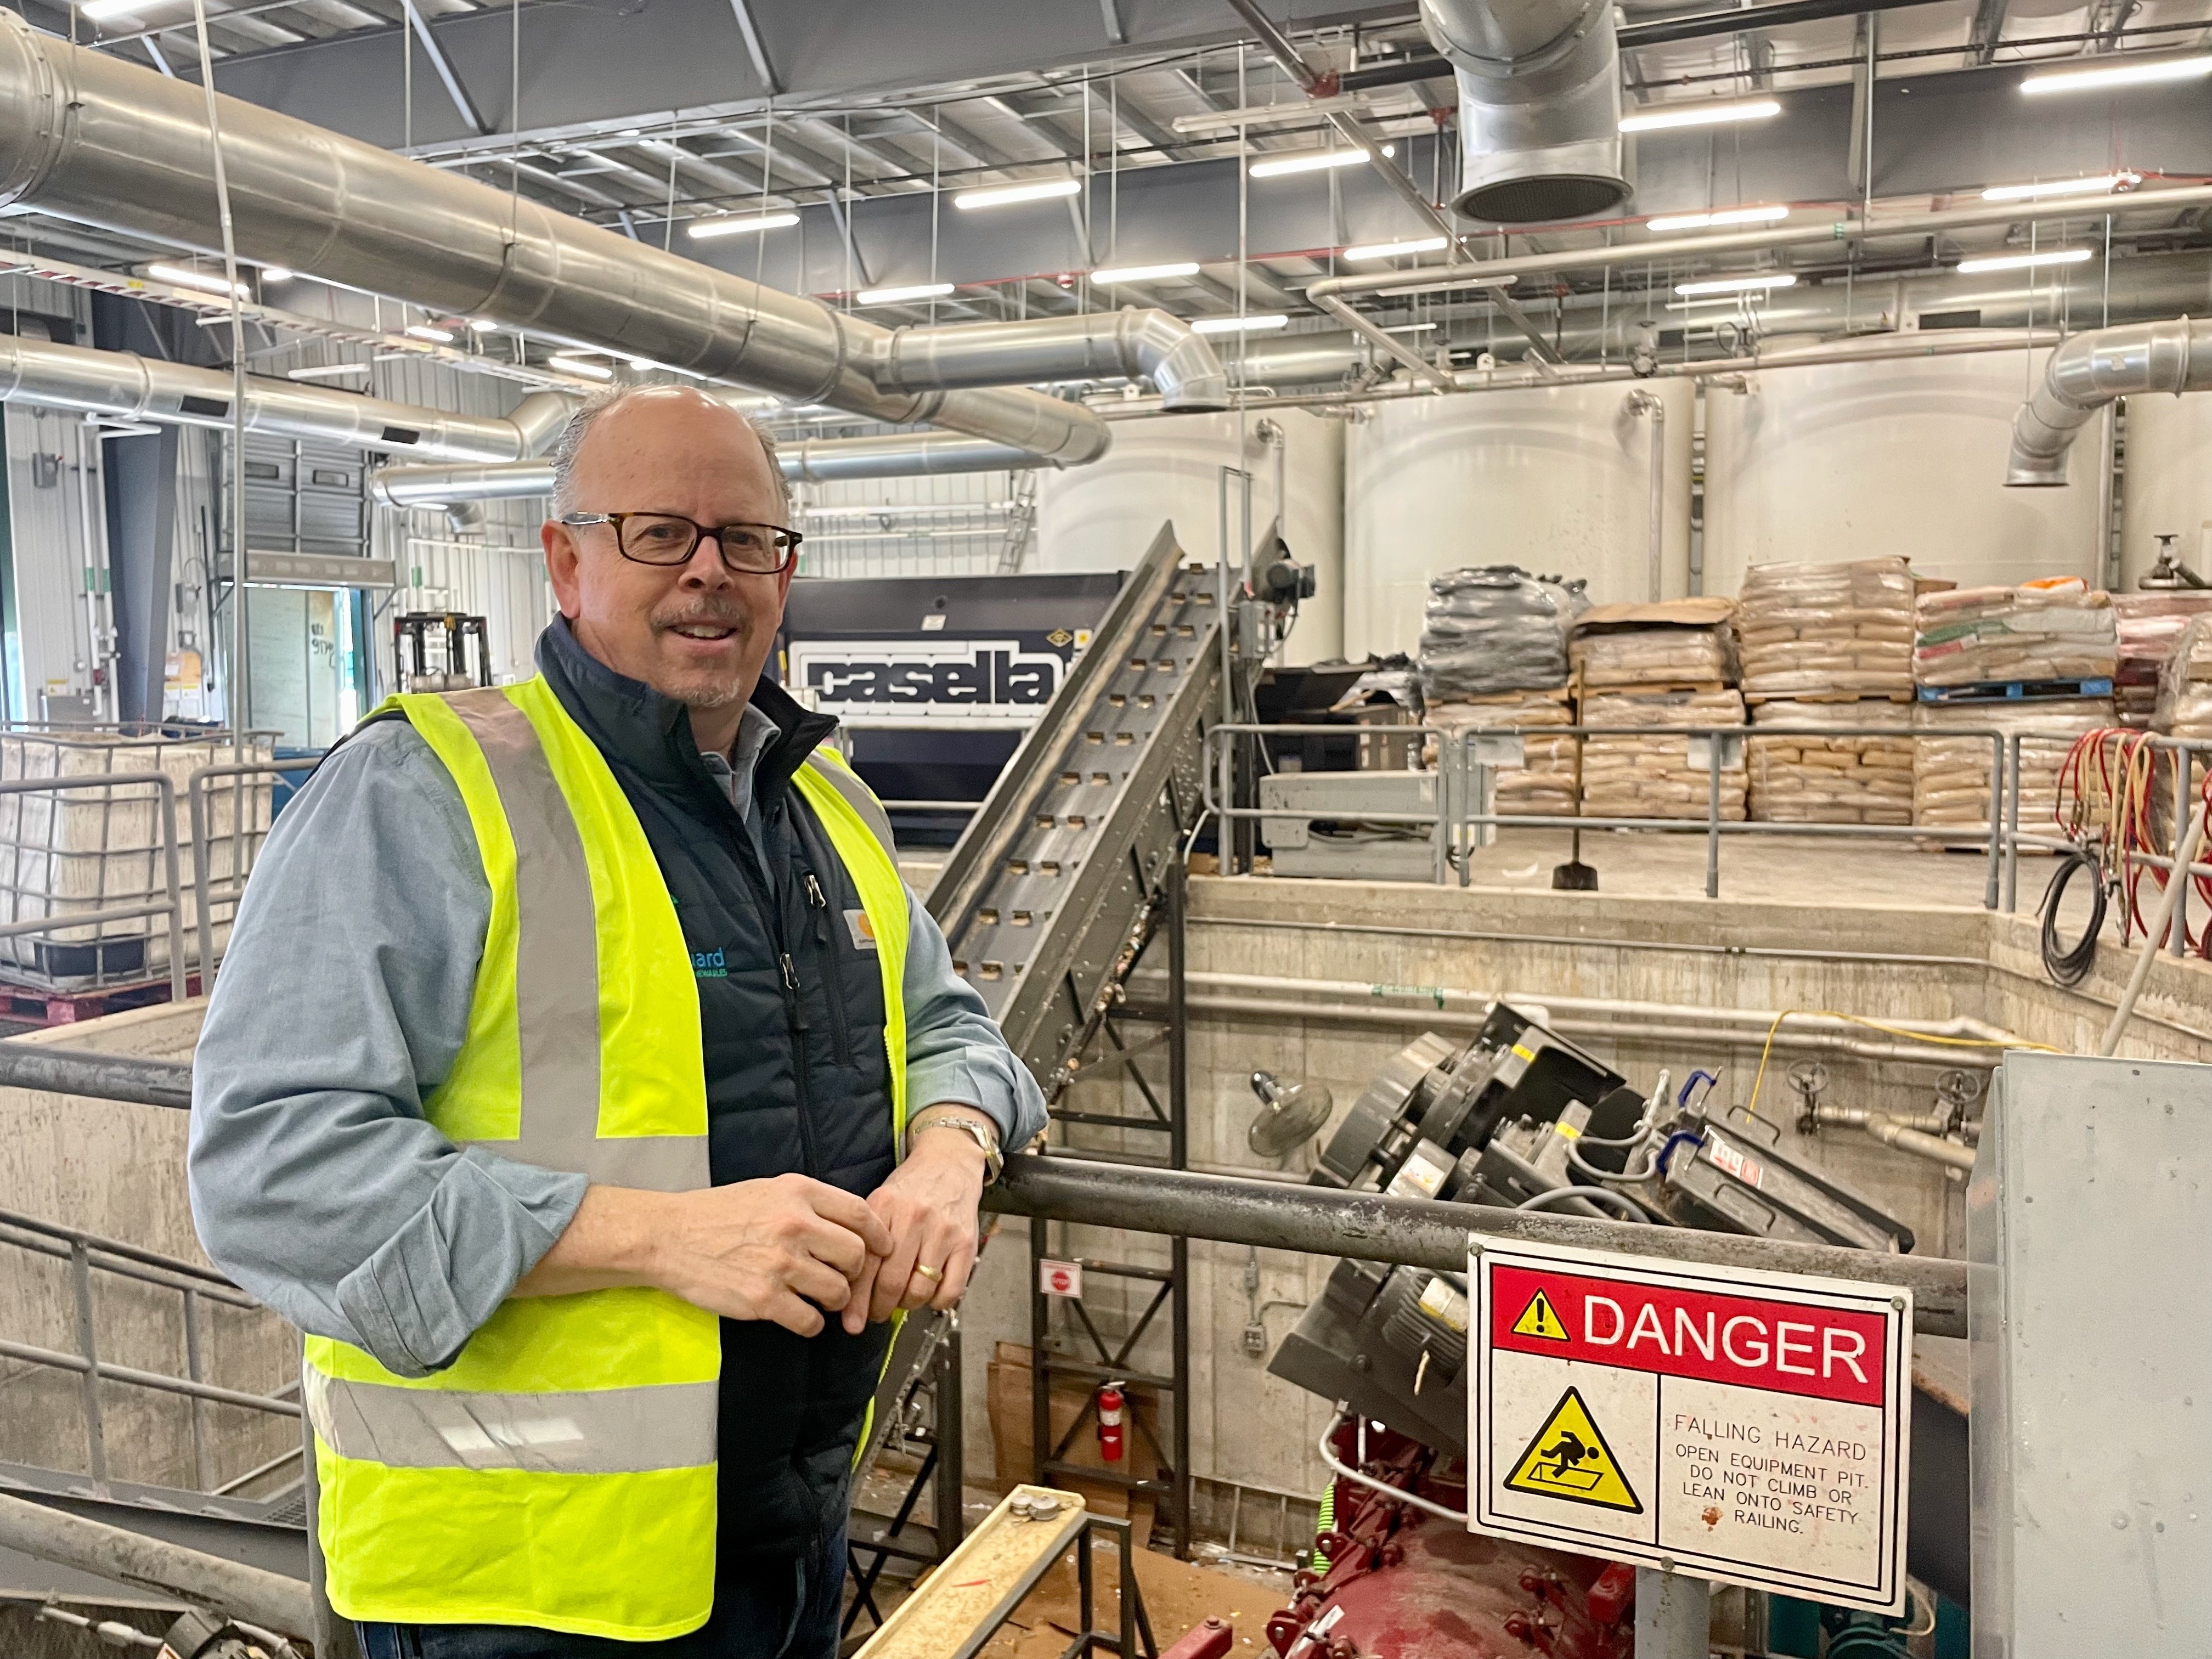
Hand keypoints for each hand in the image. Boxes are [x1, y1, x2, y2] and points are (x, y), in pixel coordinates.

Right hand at [652, 1175, 892, 1335]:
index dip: (878, 1236)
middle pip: (855, 1256)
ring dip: (833, 1301)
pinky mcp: (763, 1299)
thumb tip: (852, 1228)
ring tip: (817, 1298)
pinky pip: (810, 1321)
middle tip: (841, 1278)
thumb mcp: (769, 1190)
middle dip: (854, 1273)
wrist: (668, 1237)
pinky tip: (798, 1315)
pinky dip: (810, 1324)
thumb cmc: (718, 1213)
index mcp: (798, 1192)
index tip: (882, 1249)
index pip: (861, 1214)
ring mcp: (780, 1263)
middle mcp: (794, 1225)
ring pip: (837, 1292)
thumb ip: (810, 1204)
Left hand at [842, 1118, 987, 1333]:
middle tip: (875, 1315)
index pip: (864, 1264)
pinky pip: (950, 1290)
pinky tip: (929, 1295)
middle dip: (879, 1308)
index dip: (856, 1300)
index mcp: (884, 1207)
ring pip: (919, 1290)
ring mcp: (942, 1231)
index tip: (850, 1321)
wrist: (949, 1162)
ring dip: (907, 1306)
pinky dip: (936, 1302)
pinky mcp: (966, 1242)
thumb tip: (849, 1291)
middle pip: (891, 1282)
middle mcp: (914, 1218)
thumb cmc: (910, 1188)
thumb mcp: (880, 1203)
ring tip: (901, 1301)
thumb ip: (865, 1241)